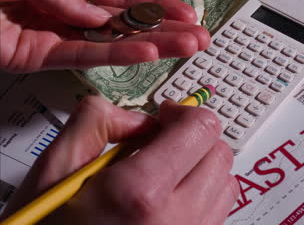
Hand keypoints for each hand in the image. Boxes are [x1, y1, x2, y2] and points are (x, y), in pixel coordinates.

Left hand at [0, 0, 209, 72]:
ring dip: (151, 46)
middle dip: (164, 29)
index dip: (156, 5)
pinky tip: (145, 54)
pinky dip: (114, 55)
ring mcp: (52, 33)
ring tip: (186, 49)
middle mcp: (63, 7)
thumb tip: (98, 15)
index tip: (186, 13)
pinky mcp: (35, 57)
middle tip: (198, 38)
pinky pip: (82, 56)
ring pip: (111, 42)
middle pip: (124, 22)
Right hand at [1, 97, 238, 223]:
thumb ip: (96, 123)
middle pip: (219, 152)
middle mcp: (176, 217)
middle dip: (193, 136)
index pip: (200, 129)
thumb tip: (138, 118)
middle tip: (163, 139)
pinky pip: (219, 209)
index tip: (164, 116)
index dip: (184, 112)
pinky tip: (173, 194)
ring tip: (168, 169)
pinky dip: (204, 192)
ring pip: (225, 181)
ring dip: (201, 164)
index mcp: (141, 191)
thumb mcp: (54, 169)